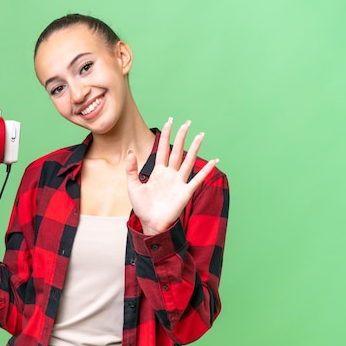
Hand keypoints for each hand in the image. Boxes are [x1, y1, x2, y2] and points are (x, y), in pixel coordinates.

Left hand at [126, 118, 218, 234]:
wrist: (150, 224)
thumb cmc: (142, 207)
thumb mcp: (133, 186)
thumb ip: (131, 170)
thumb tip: (130, 152)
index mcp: (158, 172)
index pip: (163, 150)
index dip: (166, 136)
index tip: (170, 122)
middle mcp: (170, 174)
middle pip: (177, 151)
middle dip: (182, 137)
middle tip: (187, 122)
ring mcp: (178, 182)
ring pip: (188, 161)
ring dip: (195, 148)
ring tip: (201, 135)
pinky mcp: (185, 192)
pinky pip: (197, 179)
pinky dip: (206, 170)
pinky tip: (214, 161)